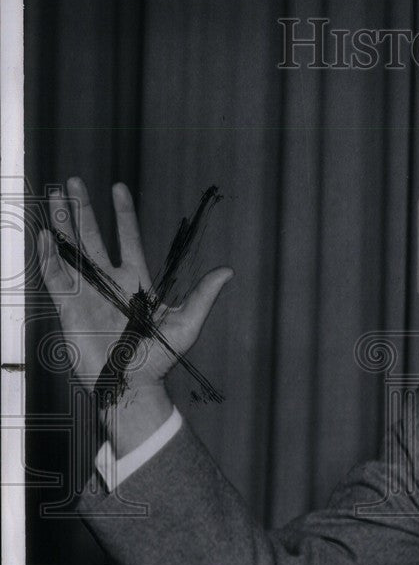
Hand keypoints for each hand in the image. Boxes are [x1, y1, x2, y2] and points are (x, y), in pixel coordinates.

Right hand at [36, 177, 231, 451]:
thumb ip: (203, 295)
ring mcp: (87, 291)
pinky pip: (55, 275)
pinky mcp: (68, 307)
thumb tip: (227, 270)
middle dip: (83, 209)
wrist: (132, 384)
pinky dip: (48, 255)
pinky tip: (44, 235)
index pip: (127, 237)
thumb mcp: (187, 324)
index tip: (118, 188)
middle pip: (93, 236)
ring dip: (63, 223)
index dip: (123, 213)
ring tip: (55, 195)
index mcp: (136, 280)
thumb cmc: (160, 358)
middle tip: (74, 180)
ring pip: (71, 249)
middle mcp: (109, 280)